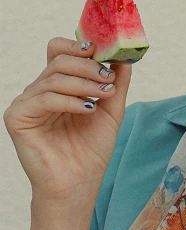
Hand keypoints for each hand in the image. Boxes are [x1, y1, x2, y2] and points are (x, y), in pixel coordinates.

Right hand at [3, 38, 132, 204]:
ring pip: (54, 77)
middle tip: (108, 78)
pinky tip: (88, 109)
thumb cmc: (90, 150)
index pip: (60, 51)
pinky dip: (70, 100)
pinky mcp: (17, 117)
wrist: (78, 184)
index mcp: (59, 85)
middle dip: (88, 66)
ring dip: (84, 83)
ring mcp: (26, 103)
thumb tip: (124, 56)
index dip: (78, 46)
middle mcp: (40, 90)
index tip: (101, 51)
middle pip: (59, 60)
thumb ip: (117, 82)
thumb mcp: (111, 110)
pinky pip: (44, 98)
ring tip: (104, 94)